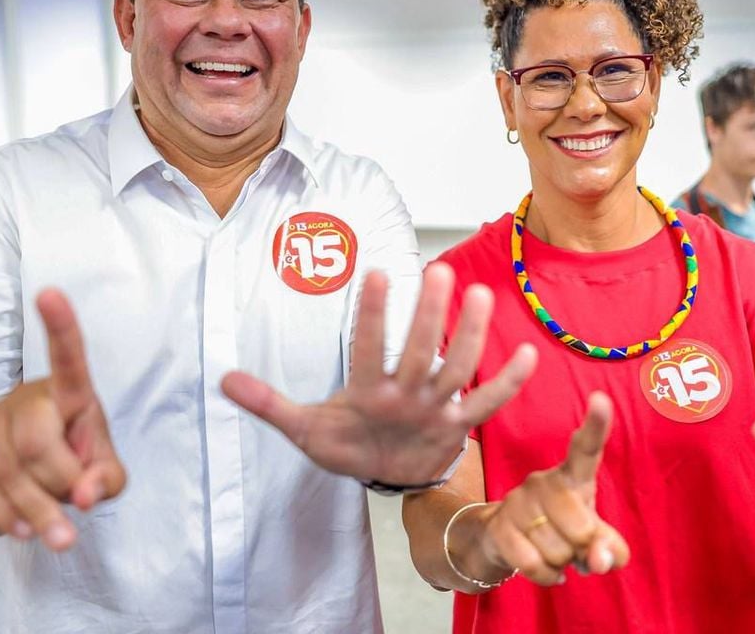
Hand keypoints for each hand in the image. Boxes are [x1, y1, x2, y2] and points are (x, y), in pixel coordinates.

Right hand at [0, 289, 125, 550]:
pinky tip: (26, 529)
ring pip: (9, 472)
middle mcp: (29, 397)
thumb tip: (85, 493)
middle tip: (76, 498)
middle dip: (59, 480)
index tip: (50, 292)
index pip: (68, 357)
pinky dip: (7, 516)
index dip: (61, 326)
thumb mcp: (104, 471)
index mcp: (71, 392)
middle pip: (35, 441)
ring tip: (61, 535)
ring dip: (38, 512)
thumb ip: (107, 480)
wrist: (19, 475)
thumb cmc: (76, 460)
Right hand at [222, 263, 536, 484]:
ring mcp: (436, 413)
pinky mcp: (460, 424)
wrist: (386, 484)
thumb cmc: (346, 444)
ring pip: (458, 372)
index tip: (376, 273)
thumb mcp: (305, 429)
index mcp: (367, 397)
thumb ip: (269, 403)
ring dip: (472, 336)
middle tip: (438, 271)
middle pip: (420, 356)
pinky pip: (489, 404)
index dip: (371, 313)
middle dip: (429, 315)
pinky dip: (509, 382)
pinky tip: (530, 353)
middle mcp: (405, 402)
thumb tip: (224, 379)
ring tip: (481, 293)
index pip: (367, 349)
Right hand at [477, 392, 628, 585]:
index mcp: (572, 477)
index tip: (600, 400)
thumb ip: (608, 548)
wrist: (501, 543)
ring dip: (562, 564)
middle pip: (581, 527)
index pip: (586, 448)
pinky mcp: (498, 525)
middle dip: (583, 550)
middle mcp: (543, 482)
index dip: (596, 426)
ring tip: (553, 553)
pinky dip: (546, 577)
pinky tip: (547, 571)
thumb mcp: (591, 539)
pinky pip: (533, 565)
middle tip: (573, 547)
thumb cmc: (559, 533)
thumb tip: (601, 560)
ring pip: (558, 551)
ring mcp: (517, 501)